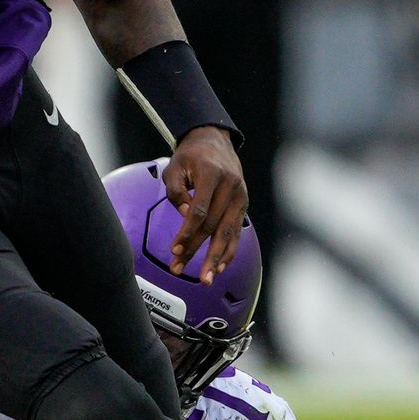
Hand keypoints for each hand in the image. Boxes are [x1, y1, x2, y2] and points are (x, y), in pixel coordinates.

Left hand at [162, 127, 246, 282]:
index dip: (187, 232)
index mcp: (212, 175)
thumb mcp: (175, 167)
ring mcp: (240, 196)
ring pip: (228, 233)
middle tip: (181, 269)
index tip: (174, 249)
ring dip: (216, 258)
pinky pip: (237, 232)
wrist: (215, 141)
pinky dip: (229, 250)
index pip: (200, 211)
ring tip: (206, 279)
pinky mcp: (243, 205)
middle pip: (214, 226)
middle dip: (197, 251)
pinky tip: (220, 266)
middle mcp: (231, 186)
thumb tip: (185, 216)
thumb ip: (176, 192)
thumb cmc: (191, 156)